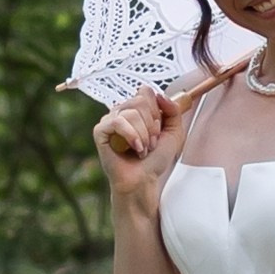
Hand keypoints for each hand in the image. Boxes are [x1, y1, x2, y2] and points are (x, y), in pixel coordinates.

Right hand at [94, 88, 184, 216]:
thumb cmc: (155, 159)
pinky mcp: (100, 131)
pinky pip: (117, 122)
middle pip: (140, 100)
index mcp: (137, 108)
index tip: (158, 130)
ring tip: (143, 149)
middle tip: (151, 143)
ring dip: (143, 134)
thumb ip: (173, 110)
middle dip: (151, 125)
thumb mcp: (174, 132)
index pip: (146, 92)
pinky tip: (135, 148)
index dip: (157, 112)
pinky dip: (131, 135)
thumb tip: (160, 95)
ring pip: (131, 112)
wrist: (143, 181)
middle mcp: (122, 111)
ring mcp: (110, 120)